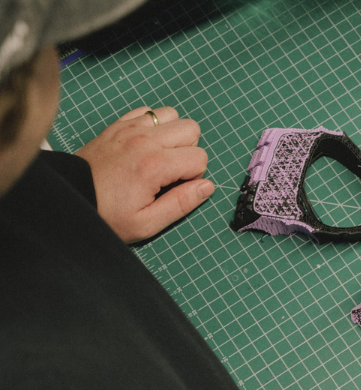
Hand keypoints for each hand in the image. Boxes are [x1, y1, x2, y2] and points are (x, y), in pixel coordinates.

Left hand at [74, 106, 211, 242]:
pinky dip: (153, 125)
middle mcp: (145, 140)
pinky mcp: (117, 125)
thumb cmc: (106, 214)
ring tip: (160, 154)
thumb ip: (182, 204)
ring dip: (172, 134)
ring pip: (171, 115)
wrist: (70, 198)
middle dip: (188, 150)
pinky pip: (148, 112)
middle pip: (191, 129)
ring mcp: (129, 129)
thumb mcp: (147, 222)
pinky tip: (145, 144)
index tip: (176, 187)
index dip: (194, 175)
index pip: (200, 157)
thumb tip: (207, 186)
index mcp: (155, 165)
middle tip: (171, 170)